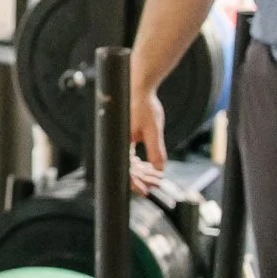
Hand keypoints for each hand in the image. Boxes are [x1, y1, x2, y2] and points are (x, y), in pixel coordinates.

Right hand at [127, 78, 165, 195]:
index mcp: (120, 142)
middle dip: (142, 179)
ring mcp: (120, 140)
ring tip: (157, 177)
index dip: (135, 183)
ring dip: (143, 171)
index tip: (145, 190)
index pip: (125, 170)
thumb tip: (159, 168)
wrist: (139, 87)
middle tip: (156, 184)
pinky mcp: (124, 137)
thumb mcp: (153, 130)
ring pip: (129, 163)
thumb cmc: (143, 105)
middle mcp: (117, 143)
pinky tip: (150, 166)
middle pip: (127, 169)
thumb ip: (156, 150)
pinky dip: (140, 162)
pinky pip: (130, 155)